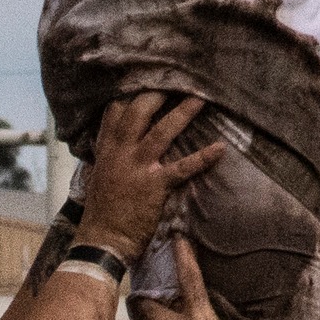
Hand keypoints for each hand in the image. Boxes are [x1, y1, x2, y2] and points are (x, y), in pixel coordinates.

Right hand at [75, 94, 227, 263]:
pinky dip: (202, 157)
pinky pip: (182, 168)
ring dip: (184, 112)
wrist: (101, 243)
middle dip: (157, 92)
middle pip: (138, 111)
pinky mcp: (155, 186)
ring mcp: (138, 168)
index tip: (147, 76)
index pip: (115, 111)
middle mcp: (120, 153)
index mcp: (107, 150)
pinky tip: (220, 148)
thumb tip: (117, 139)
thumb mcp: (100, 175)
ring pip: (162, 131)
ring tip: (201, 97)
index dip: (132, 92)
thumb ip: (109, 154)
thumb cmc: (102, 212)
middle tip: (177, 77)